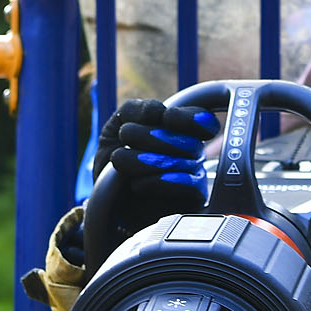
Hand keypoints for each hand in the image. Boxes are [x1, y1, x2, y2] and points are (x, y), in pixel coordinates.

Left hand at [93, 97, 217, 223]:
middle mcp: (192, 152)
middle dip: (153, 135)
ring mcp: (194, 176)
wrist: (106, 195)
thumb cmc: (116, 155)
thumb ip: (136, 109)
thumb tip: (158, 111)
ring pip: (185, 163)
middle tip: (126, 134)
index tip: (166, 118)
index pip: (205, 122)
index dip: (191, 118)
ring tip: (119, 159)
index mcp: (181, 130)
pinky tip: (136, 184)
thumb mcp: (117, 125)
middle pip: (191, 141)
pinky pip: (188, 187)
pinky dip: (160, 183)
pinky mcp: (190, 200)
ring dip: (147, 160)